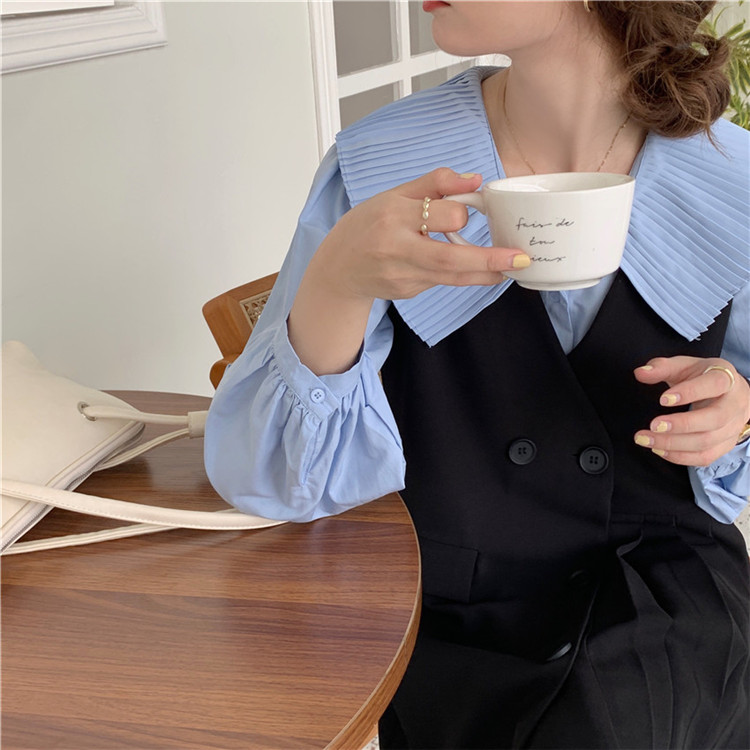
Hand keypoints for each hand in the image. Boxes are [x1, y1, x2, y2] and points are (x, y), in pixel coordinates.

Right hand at [308, 168, 529, 302]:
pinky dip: (462, 274)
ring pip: (452, 277)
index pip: (440, 216)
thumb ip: (435, 184)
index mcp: (393, 216)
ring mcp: (402, 276)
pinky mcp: (408, 292)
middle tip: (521, 258)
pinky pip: (442, 281)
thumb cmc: (367, 226)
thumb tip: (475, 179)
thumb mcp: (393, 195)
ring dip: (486, 273)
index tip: (473, 210)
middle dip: (489, 259)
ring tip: (513, 268)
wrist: (338, 270)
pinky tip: (473, 268)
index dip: (460, 214)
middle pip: (449, 258)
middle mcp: (397, 249)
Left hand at [633, 356, 749, 465]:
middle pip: (714, 418)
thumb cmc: (703, 378)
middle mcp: (735, 403)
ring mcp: (733, 427)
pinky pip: (705, 457)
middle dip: (681, 425)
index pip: (714, 384)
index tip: (662, 399)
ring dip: (674, 444)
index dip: (690, 392)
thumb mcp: (684, 366)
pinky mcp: (726, 445)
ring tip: (647, 440)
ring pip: (708, 441)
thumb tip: (640, 373)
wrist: (730, 393)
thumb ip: (661, 368)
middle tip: (653, 425)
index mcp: (725, 378)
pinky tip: (659, 450)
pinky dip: (680, 456)